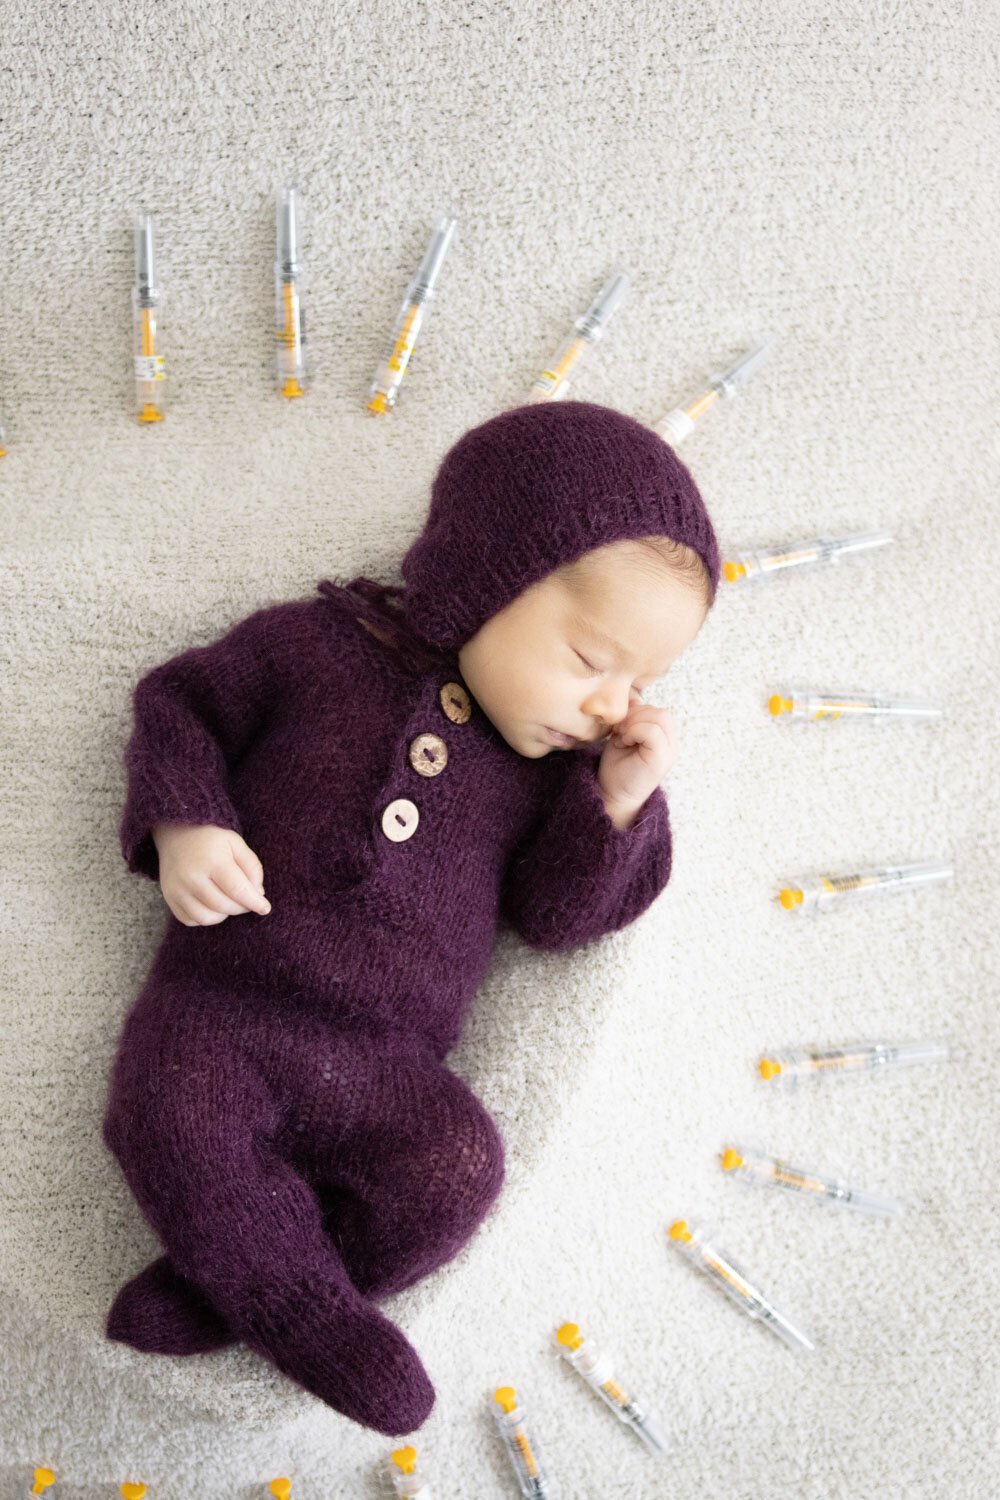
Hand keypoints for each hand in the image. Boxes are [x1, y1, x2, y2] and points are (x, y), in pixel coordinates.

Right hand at [152, 823, 271, 926]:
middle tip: (247, 899)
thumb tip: (258, 893)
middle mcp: (191, 876)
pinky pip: (191, 920)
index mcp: (212, 860)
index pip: (237, 889)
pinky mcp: (169, 898)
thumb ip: (252, 867)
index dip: (254, 902)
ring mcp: (176, 889)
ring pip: (207, 918)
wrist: (176, 834)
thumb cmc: (210, 839)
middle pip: (224, 906)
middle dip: (241, 907)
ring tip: (228, 899)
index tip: (265, 908)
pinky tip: (211, 904)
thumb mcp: (236, 843)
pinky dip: (206, 917)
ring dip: (224, 914)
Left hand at [597, 691, 679, 814]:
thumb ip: (633, 717)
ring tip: (622, 736)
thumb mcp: (624, 734)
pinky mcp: (661, 759)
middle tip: (620, 730)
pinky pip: (653, 731)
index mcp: (666, 739)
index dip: (639, 712)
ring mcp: (669, 753)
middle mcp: (672, 746)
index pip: (660, 711)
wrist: (611, 794)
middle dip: (636, 715)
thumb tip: (634, 697)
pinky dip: (634, 731)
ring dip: (634, 722)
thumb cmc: (617, 766)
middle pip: (663, 712)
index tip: (621, 727)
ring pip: (660, 718)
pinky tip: (623, 742)